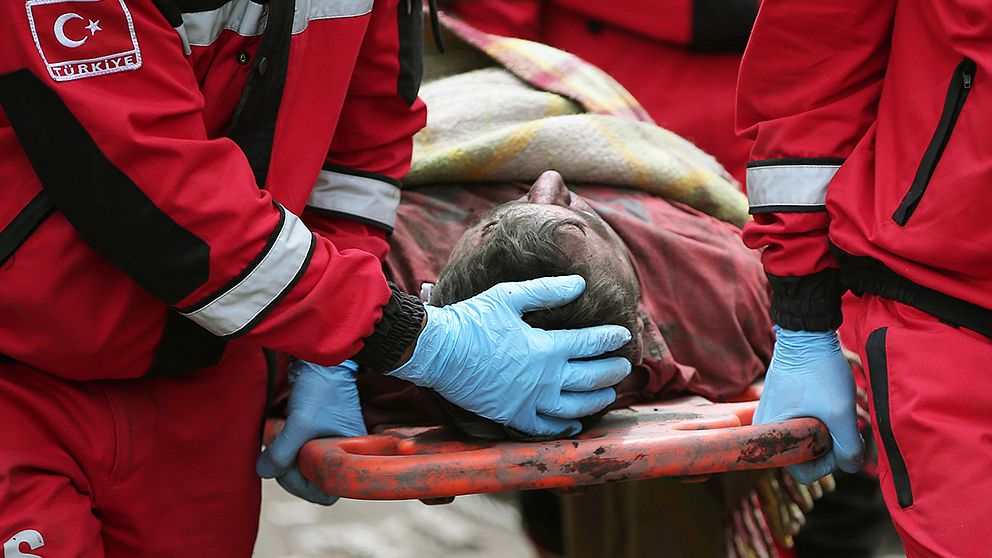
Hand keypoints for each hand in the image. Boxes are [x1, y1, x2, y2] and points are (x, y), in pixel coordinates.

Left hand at [256, 360, 366, 504]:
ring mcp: (327, 440)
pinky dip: (284, 442)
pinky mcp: (315, 429)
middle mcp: (341, 451)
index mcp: (349, 454)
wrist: (321, 360)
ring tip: (279, 431)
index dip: (301, 484)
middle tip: (278, 445)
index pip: (323, 492)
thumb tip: (262, 471)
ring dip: (284, 453)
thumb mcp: (299, 424)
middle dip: (288, 467)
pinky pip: (297, 448)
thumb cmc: (319, 389)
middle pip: (309, 479)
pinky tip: (279, 427)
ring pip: (300, 464)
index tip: (288, 467)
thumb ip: (281, 453)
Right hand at [389, 275, 631, 437]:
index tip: (623, 335)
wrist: (438, 351)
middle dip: (612, 371)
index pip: (589, 344)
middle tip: (624, 367)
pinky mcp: (512, 416)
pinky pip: (544, 428)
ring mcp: (528, 401)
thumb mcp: (509, 296)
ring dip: (596, 400)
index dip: (609, 339)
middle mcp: (543, 379)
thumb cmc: (472, 319)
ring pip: (574, 407)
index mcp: (546, 348)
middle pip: (590, 378)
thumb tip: (580, 284)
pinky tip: (576, 424)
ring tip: (609, 395)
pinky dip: (564, 428)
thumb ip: (547, 290)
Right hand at [754, 327, 863, 483]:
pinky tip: (833, 405)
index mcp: (771, 435)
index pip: (803, 472)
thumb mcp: (841, 413)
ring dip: (828, 432)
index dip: (830, 464)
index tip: (843, 443)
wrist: (807, 335)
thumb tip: (853, 467)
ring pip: (806, 440)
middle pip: (804, 456)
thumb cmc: (820, 372)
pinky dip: (821, 420)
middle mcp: (764, 428)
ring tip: (841, 412)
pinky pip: (802, 425)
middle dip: (831, 446)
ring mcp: (771, 415)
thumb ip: (850, 447)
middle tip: (846, 425)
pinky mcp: (780, 404)